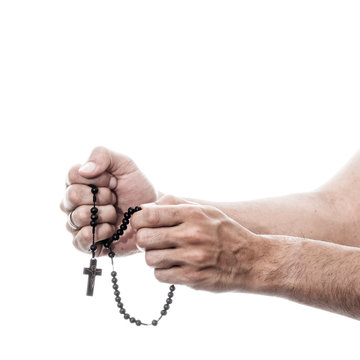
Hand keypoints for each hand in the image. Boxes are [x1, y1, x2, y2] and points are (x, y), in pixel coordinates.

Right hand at [60, 146, 157, 256]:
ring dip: (104, 214)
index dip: (97, 178)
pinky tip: (112, 228)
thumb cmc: (137, 187)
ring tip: (115, 214)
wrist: (152, 213)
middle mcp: (72, 202)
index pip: (72, 174)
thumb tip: (84, 170)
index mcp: (79, 181)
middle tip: (115, 199)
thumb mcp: (124, 164)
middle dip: (101, 196)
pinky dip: (101, 232)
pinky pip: (81, 239)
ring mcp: (77, 223)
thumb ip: (102, 155)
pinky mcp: (85, 243)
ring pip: (77, 216)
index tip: (113, 181)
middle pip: (71, 195)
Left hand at [130, 195, 276, 292]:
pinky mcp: (192, 278)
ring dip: (155, 256)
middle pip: (144, 238)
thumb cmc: (225, 232)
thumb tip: (143, 208)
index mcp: (192, 214)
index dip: (138, 220)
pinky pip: (160, 275)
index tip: (142, 224)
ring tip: (168, 254)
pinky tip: (175, 265)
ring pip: (150, 258)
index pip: (147, 215)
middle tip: (154, 240)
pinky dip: (164, 271)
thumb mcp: (205, 210)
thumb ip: (174, 205)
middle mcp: (190, 235)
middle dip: (144, 239)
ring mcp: (191, 258)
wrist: (251, 260)